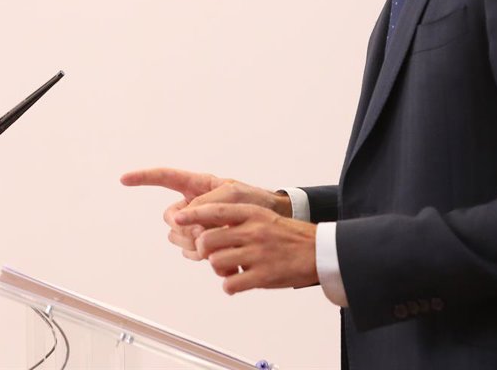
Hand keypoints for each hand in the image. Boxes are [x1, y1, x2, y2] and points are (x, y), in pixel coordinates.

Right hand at [119, 167, 291, 260]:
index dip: (144, 177)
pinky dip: (207, 259)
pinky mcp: (206, 245)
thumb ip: (205, 204)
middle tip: (209, 230)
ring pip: (179, 240)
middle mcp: (193, 206)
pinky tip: (227, 259)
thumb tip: (183, 220)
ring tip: (222, 241)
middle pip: (171, 219)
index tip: (123, 179)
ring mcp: (198, 226)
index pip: (165, 178)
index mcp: (197, 186)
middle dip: (186, 228)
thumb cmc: (253, 201)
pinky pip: (193, 255)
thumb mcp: (231, 195)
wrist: (272, 222)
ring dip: (197, 245)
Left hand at [175, 202, 317, 293]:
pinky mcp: (262, 275)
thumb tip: (209, 227)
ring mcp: (257, 253)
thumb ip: (239, 221)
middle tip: (209, 253)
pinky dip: (230, 286)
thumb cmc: (289, 236)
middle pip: (209, 239)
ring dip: (218, 268)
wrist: (318, 251)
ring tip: (230, 269)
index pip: (215, 211)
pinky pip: (230, 284)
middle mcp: (253, 231)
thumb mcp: (264, 218)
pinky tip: (237, 283)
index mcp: (253, 214)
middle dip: (203, 248)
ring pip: (216, 262)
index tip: (177, 217)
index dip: (193, 214)